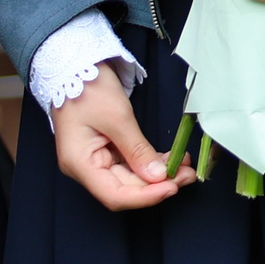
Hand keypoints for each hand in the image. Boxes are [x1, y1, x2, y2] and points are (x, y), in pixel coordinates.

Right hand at [52, 66, 190, 211]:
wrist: (76, 66)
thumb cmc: (89, 88)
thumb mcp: (118, 117)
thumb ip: (138, 150)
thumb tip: (158, 177)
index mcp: (80, 164)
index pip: (114, 195)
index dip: (145, 197)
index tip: (172, 188)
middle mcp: (86, 168)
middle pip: (125, 189)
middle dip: (158, 185)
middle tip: (188, 175)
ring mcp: (96, 160)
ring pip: (131, 178)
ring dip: (159, 175)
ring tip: (186, 168)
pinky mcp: (107, 151)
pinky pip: (131, 164)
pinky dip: (151, 163)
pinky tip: (172, 160)